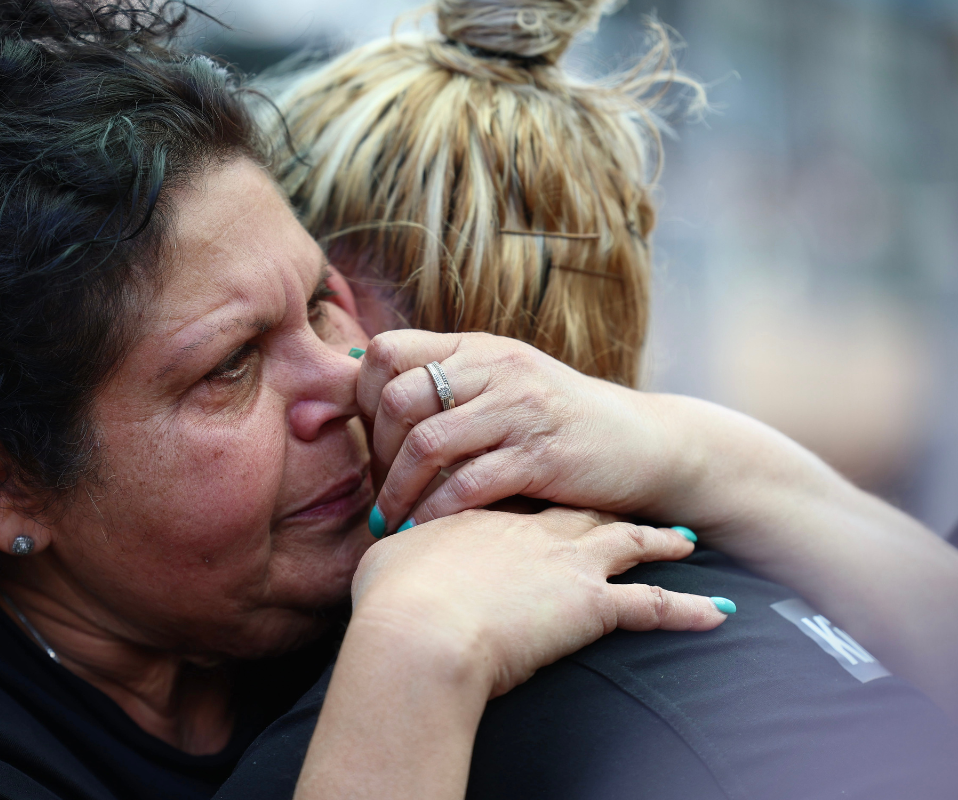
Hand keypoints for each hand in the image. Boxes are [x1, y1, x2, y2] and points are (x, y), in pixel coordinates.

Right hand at [350, 507, 727, 698]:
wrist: (422, 632)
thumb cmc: (395, 597)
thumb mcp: (389, 558)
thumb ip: (398, 544)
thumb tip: (383, 541)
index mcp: (487, 513)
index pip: (522, 489)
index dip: (541, 481)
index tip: (556, 475)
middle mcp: (535, 530)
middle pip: (583, 505)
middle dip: (611, 498)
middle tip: (634, 490)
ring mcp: (569, 563)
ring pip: (628, 544)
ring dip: (659, 541)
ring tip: (687, 539)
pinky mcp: (592, 607)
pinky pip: (652, 609)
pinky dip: (688, 611)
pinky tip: (718, 615)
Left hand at [358, 330, 673, 531]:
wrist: (645, 444)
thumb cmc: (557, 422)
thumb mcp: (502, 385)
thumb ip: (445, 387)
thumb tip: (359, 393)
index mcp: (477, 347)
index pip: (387, 350)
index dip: (359, 395)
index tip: (363, 439)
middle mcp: (496, 367)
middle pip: (398, 397)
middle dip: (376, 451)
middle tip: (379, 488)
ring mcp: (520, 409)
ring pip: (427, 442)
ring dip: (397, 490)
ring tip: (389, 519)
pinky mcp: (542, 456)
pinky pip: (467, 485)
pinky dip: (435, 514)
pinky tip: (423, 532)